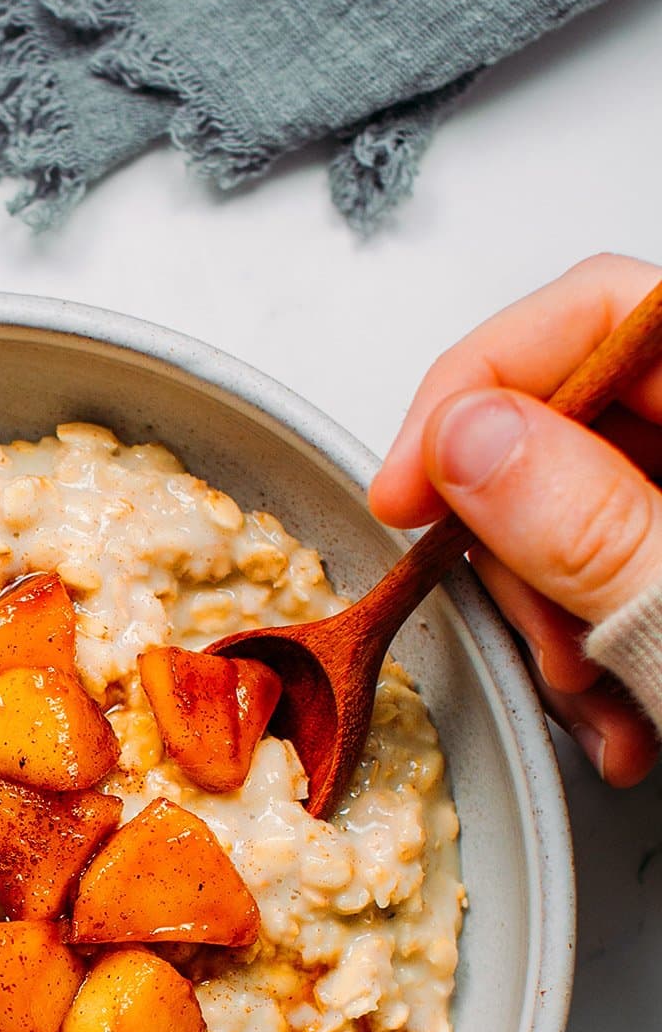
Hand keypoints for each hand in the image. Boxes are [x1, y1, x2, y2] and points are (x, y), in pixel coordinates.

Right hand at [369, 251, 661, 786]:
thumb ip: (588, 526)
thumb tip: (466, 443)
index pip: (597, 309)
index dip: (478, 384)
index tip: (406, 493)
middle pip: (573, 422)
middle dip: (521, 547)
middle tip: (526, 638)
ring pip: (585, 516)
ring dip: (559, 625)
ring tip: (595, 706)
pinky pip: (623, 581)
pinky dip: (604, 657)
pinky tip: (626, 722)